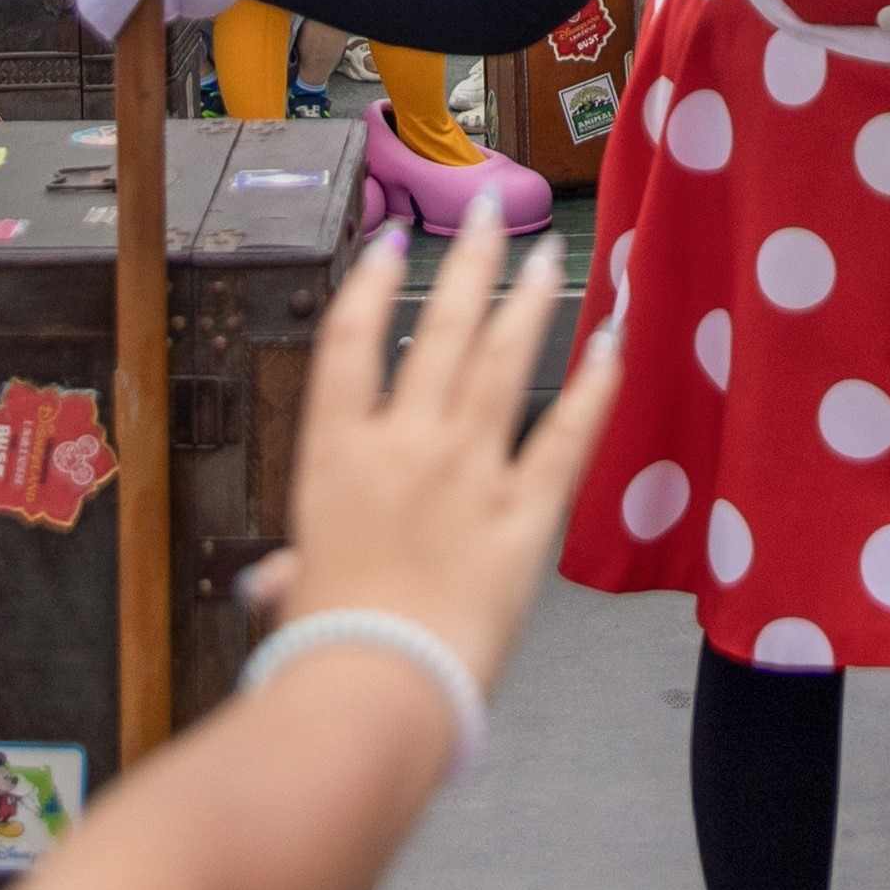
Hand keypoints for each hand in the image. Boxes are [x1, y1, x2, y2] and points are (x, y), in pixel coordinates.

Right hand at [245, 203, 622, 693]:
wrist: (376, 681)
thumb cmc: (321, 642)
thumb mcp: (292, 594)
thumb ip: (290, 575)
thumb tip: (276, 587)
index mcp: (334, 453)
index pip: (350, 342)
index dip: (372, 285)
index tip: (393, 241)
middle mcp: (403, 442)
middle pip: (442, 330)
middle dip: (469, 262)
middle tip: (489, 209)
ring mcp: (469, 469)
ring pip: (504, 362)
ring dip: (530, 301)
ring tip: (549, 252)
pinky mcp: (526, 512)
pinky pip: (566, 435)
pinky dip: (594, 386)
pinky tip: (613, 342)